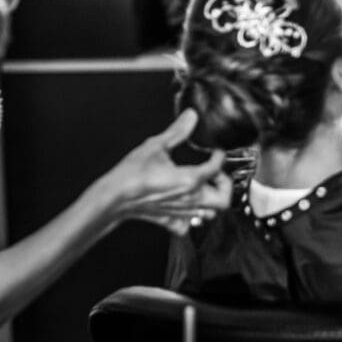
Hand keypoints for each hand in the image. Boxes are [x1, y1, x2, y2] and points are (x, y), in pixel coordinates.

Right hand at [103, 110, 232, 223]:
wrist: (116, 197)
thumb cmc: (133, 173)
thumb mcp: (156, 145)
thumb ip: (177, 131)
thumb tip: (190, 117)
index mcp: (191, 179)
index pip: (217, 167)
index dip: (220, 156)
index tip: (216, 151)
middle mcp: (191, 199)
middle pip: (224, 200)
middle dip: (225, 185)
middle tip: (216, 173)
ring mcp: (182, 213)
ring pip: (210, 214)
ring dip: (211, 201)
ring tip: (203, 188)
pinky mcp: (171, 221)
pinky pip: (189, 225)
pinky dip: (192, 218)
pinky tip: (186, 206)